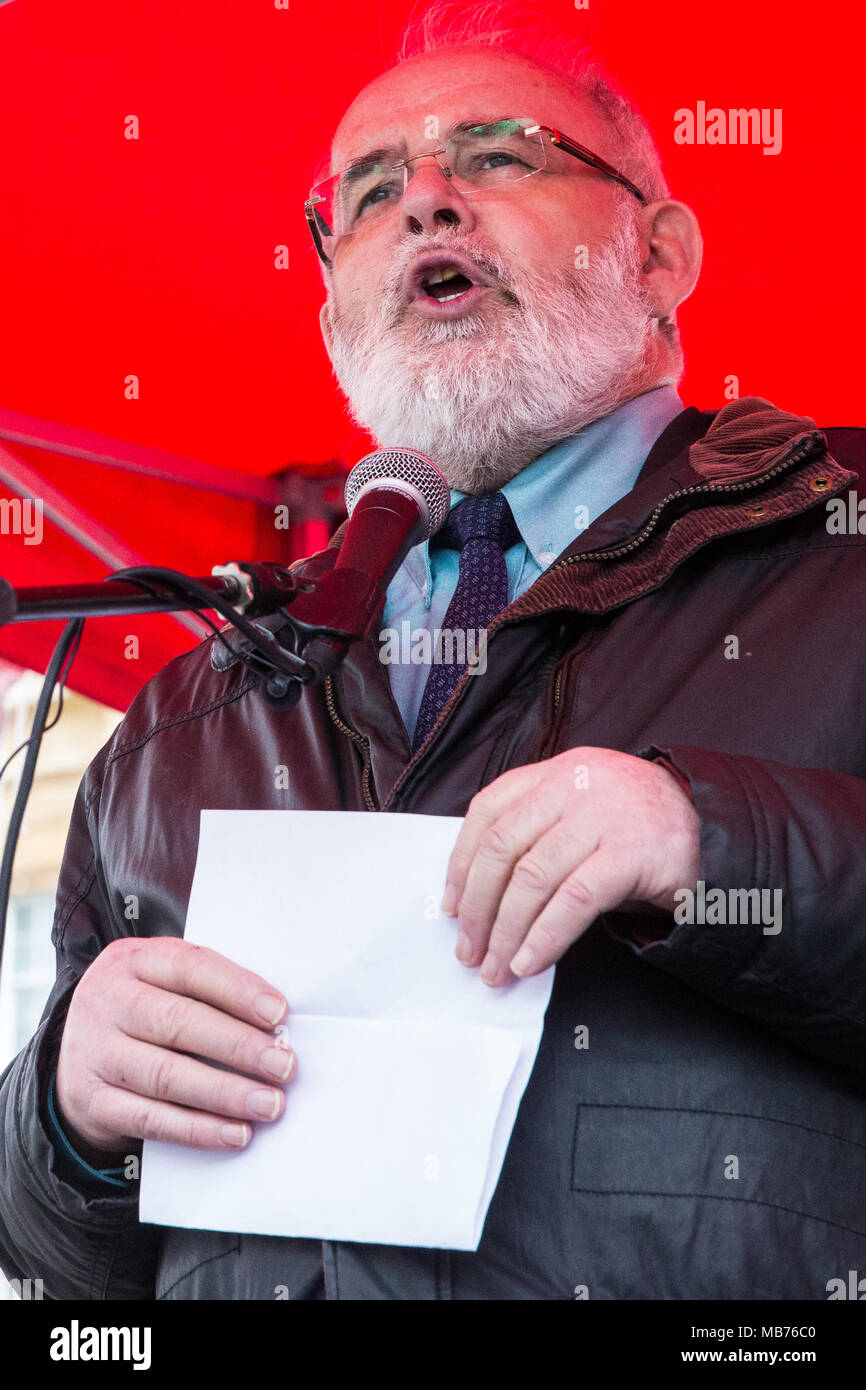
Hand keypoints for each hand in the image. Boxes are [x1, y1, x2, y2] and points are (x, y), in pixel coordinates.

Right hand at [55, 937, 293, 1156]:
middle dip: (239, 1046)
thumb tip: (275, 1024)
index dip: (237, 990)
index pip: (190, 967)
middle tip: (283, 1065)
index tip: (278, 1013)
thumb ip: (210, 992)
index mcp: (133, 960)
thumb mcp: (163, 982)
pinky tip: (234, 1133)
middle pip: (179, 1023)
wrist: (79, 1054)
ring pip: (166, 1076)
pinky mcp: (92, 1101)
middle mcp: (108, 1001)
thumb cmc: (146, 1011)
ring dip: (225, 1093)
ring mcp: (95, 1052)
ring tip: (268, 1104)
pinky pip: (150, 1119)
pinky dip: (198, 1130)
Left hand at [441, 747, 700, 985]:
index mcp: (556, 773)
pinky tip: (530, 961)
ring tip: (497, 967)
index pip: (489, 810)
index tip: (451, 905)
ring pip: (533, 878)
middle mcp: (575, 785)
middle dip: (479, 907)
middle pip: (504, 847)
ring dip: (507, 932)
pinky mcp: (632, 853)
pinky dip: (545, 936)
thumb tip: (481, 895)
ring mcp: (604, 816)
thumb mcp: (583, 812)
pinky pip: (574, 900)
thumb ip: (539, 833)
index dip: (461, 862)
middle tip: (470, 950)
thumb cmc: (638, 830)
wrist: (714, 831)